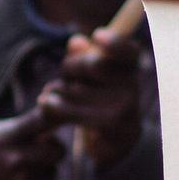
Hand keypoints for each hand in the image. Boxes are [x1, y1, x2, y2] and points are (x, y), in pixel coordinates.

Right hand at [0, 109, 65, 179]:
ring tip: (27, 167)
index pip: (41, 120)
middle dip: (53, 147)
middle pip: (57, 150)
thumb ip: (20, 127)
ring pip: (53, 171)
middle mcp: (13, 161)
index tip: (49, 120)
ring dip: (45, 168)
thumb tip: (52, 115)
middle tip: (43, 148)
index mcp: (3, 139)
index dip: (52, 117)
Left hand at [37, 31, 143, 165]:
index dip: (114, 41)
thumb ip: (84, 57)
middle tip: (63, 77)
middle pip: (92, 64)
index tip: (97, 35)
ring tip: (49, 94)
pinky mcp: (110, 125)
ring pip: (78, 89)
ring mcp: (125, 106)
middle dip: (70, 67)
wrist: (115, 144)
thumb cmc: (100, 102)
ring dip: (57, 90)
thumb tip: (76, 41)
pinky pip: (74, 111)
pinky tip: (45, 104)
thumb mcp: (92, 77)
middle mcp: (133, 85)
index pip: (128, 49)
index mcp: (130, 67)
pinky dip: (55, 107)